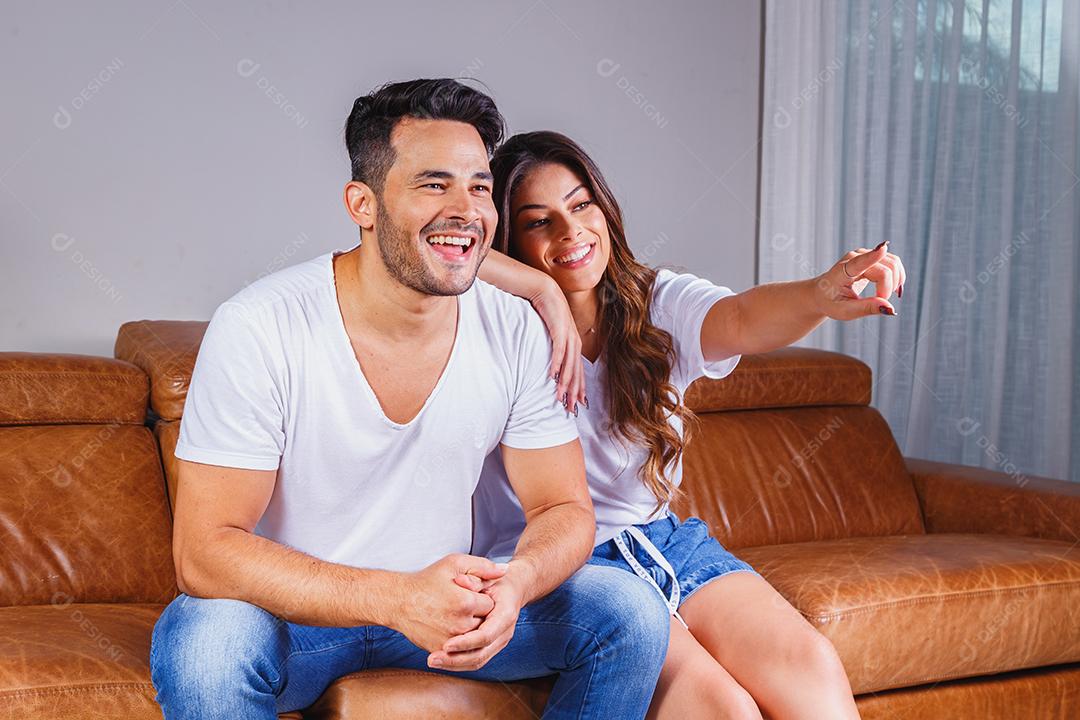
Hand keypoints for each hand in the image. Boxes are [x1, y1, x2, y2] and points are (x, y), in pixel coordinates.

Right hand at [391, 554, 506, 653]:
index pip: (490, 603)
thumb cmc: (426, 580)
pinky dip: (459, 638)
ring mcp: (450, 640)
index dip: (481, 596)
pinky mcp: (441, 650)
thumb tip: (505, 571)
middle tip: (460, 602)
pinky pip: (461, 647)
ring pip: (474, 636)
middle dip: (477, 613)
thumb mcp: (454, 564)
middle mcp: (460, 625)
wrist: (398, 601)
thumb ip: (483, 567)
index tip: (468, 592)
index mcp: (466, 602)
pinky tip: (448, 623)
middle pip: (484, 621)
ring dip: (470, 626)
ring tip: (454, 612)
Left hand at [429, 562, 529, 670]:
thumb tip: (461, 582)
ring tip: (433, 661)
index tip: (446, 645)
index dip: (466, 642)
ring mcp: (498, 642)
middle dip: (456, 659)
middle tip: (433, 658)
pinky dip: (458, 663)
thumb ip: (475, 576)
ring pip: (477, 661)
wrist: (512, 588)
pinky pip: (475, 660)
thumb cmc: (496, 579)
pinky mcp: (491, 646)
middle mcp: (504, 632)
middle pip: (481, 654)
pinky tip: (441, 661)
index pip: (486, 635)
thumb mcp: (485, 572)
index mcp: (505, 614)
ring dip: (454, 664)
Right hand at [528, 278, 586, 413]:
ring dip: (565, 381)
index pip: (578, 370)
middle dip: (574, 391)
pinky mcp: (559, 329)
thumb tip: (552, 362)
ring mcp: (568, 335)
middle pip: (576, 371)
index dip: (578, 387)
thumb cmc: (547, 312)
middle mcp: (574, 341)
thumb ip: (555, 347)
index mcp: (574, 343)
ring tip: (561, 396)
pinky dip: (557, 363)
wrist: (545, 291)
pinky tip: (554, 375)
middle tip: (571, 408)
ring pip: (569, 364)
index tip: (576, 403)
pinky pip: (559, 350)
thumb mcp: (554, 332)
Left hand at [815, 241, 906, 319]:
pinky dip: (897, 276)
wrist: (824, 291)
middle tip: (878, 302)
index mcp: (842, 271)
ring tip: (881, 296)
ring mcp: (865, 254)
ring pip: (893, 263)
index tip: (883, 248)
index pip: (859, 262)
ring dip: (894, 283)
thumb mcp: (845, 311)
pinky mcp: (873, 255)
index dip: (872, 256)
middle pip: (885, 270)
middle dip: (888, 289)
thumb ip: (867, 308)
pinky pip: (894, 262)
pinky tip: (890, 288)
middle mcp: (855, 257)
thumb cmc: (831, 302)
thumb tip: (890, 309)